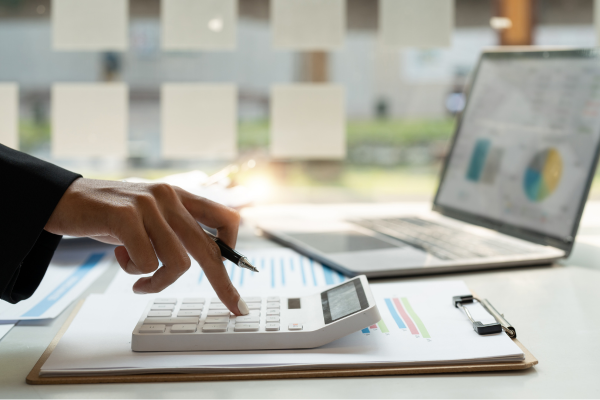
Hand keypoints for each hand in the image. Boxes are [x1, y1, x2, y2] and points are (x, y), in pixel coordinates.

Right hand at [45, 178, 248, 315]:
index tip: (239, 270)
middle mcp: (169, 197)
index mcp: (179, 197)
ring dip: (158, 281)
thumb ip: (175, 232)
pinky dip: (135, 272)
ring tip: (138, 278)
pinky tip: (118, 257)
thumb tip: (210, 258)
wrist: (63, 200)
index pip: (225, 217)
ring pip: (177, 262)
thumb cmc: (109, 216)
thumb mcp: (149, 219)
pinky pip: (147, 262)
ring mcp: (149, 205)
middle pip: (208, 249)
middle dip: (223, 283)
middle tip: (235, 306)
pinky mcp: (126, 216)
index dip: (234, 246)